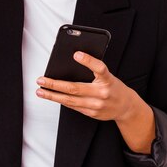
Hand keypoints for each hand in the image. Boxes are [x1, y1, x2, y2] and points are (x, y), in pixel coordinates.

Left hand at [36, 51, 155, 152]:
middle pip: (75, 88)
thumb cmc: (113, 87)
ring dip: (52, 95)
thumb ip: (93, 71)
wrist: (126, 107)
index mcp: (108, 80)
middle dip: (55, 84)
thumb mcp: (108, 76)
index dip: (88, 60)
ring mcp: (96, 105)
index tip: (76, 53)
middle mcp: (102, 93)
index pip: (99, 68)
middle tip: (41, 80)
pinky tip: (52, 96)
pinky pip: (73, 106)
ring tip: (40, 91)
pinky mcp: (92, 113)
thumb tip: (71, 62)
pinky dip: (61, 100)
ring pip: (70, 100)